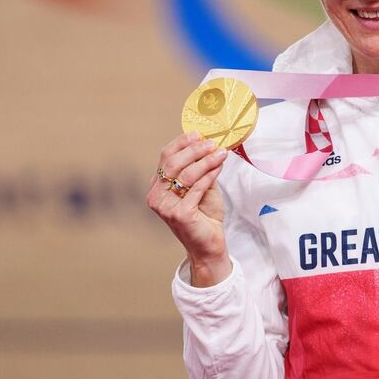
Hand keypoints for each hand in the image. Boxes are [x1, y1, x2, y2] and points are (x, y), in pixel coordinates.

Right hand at [147, 132, 230, 285]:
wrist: (209, 244)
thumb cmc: (204, 215)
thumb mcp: (200, 186)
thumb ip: (199, 168)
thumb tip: (206, 143)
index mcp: (156, 187)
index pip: (165, 157)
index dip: (181, 143)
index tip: (198, 134)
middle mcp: (156, 197)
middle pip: (173, 163)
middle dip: (195, 150)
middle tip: (212, 143)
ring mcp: (166, 207)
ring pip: (186, 174)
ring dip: (206, 161)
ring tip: (221, 154)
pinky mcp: (180, 214)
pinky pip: (197, 187)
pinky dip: (210, 174)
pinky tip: (219, 167)